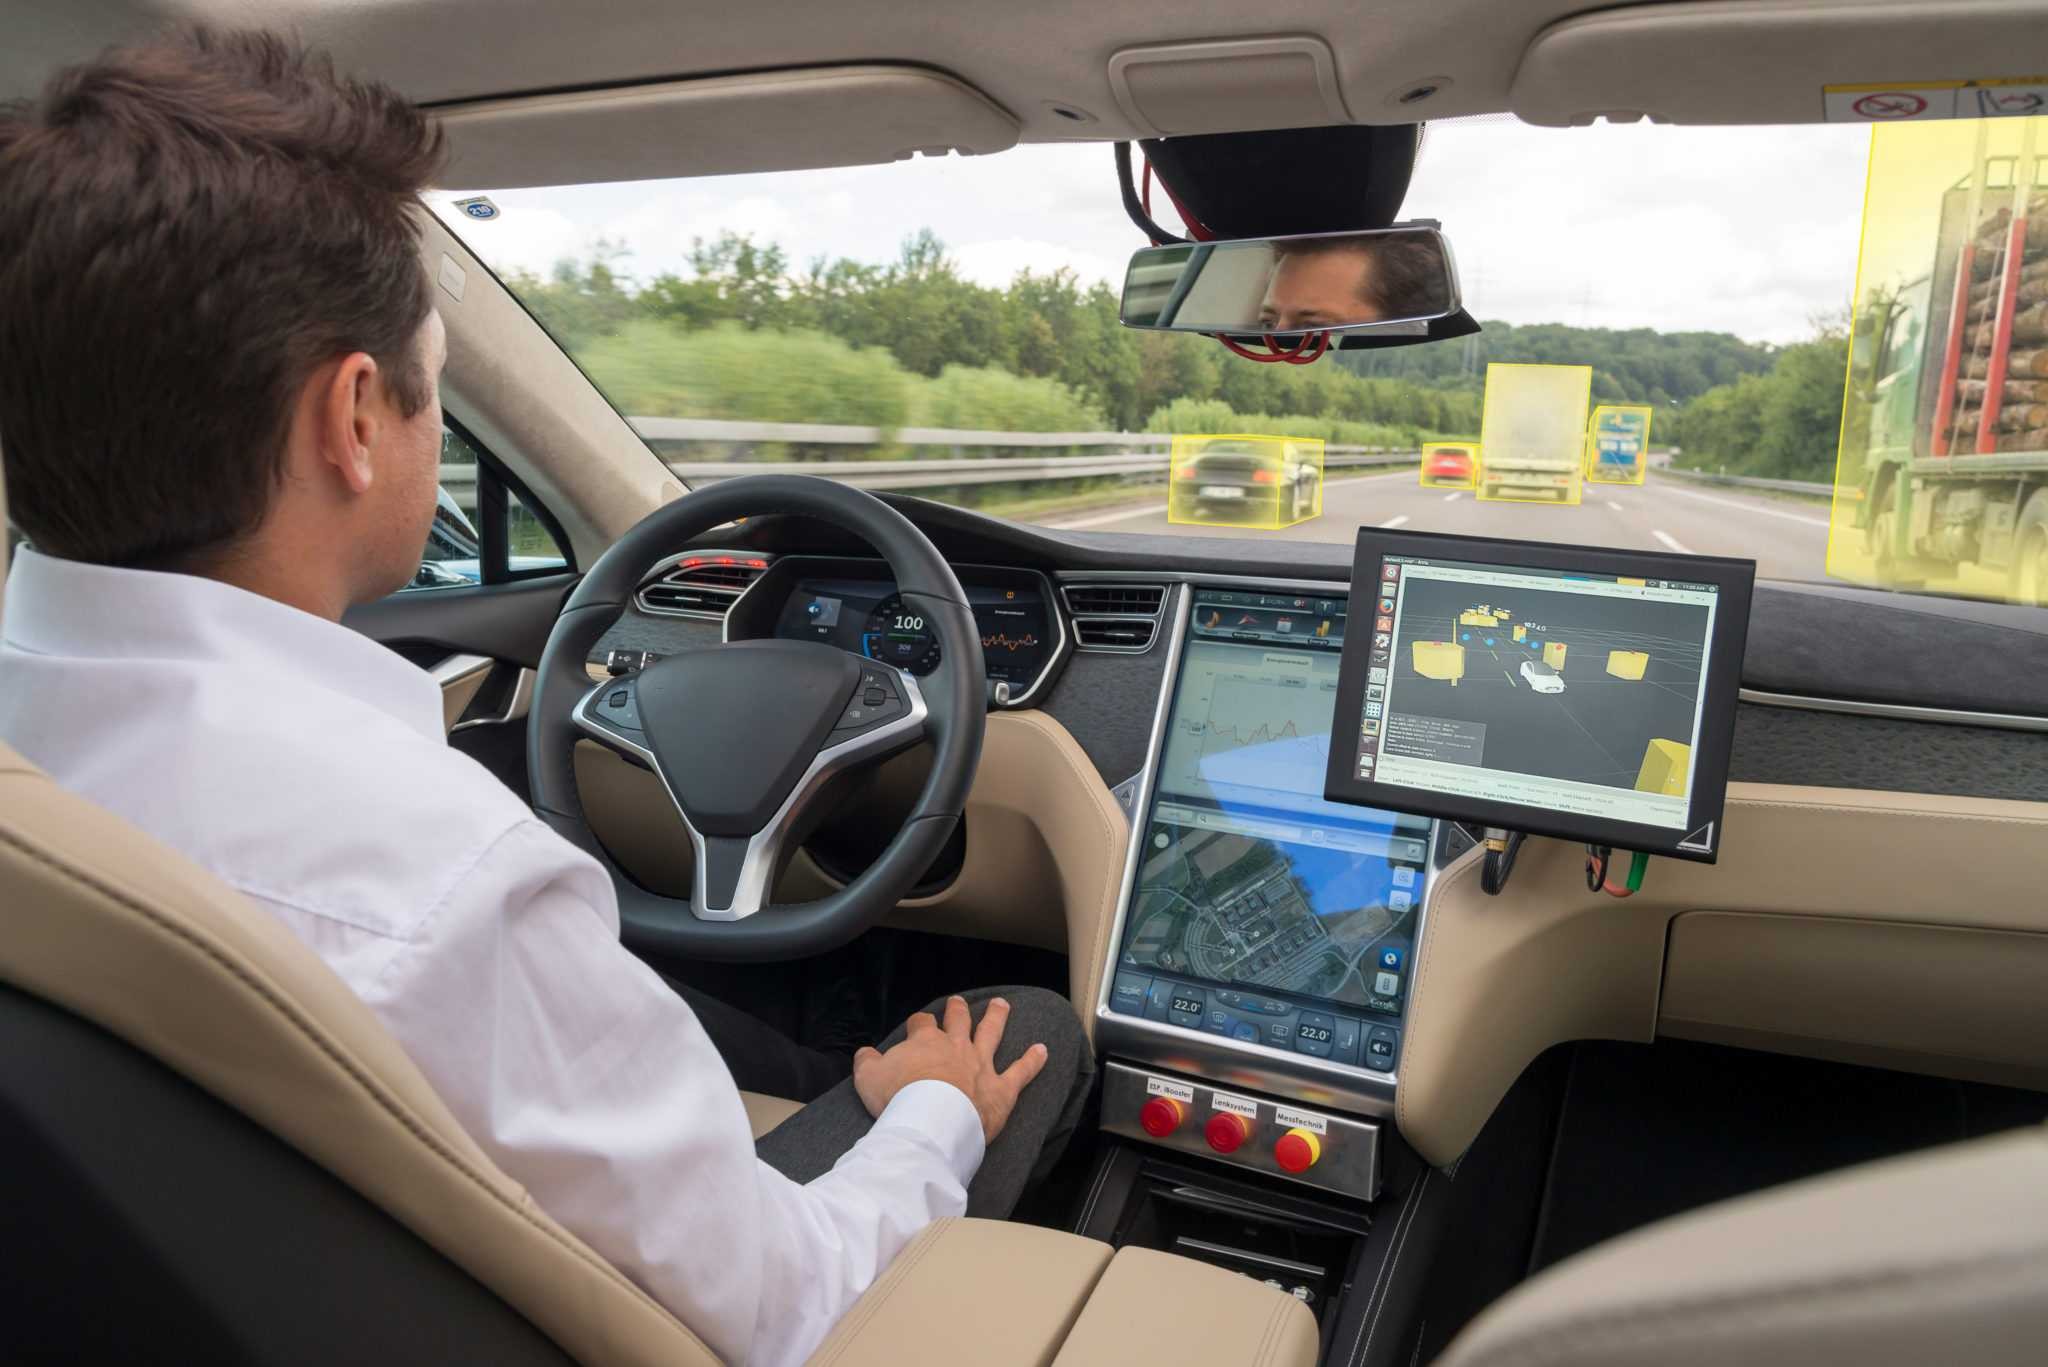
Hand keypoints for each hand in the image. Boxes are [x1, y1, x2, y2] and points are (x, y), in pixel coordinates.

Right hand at [853, 995, 1048, 1142]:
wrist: (930, 1121)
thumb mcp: (868, 1078)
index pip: (922, 1023)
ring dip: (997, 1018)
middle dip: (958, 1010)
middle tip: (959, 1002)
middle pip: (959, 1020)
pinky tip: (1043, 1050)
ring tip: (1002, 1005)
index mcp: (925, 1041)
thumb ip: (866, 1063)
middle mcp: (956, 1046)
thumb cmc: (897, 1099)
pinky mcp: (1001, 1089)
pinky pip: (1021, 1072)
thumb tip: (865, 1054)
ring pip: (991, 1034)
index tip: (918, 1023)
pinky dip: (1033, 1061)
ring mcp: (981, 1065)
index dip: (919, 1022)